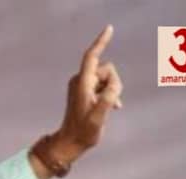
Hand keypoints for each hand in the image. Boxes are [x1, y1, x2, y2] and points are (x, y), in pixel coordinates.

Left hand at [46, 25, 123, 164]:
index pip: (92, 57)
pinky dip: (110, 94)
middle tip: (111, 103)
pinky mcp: (86, 92)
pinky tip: (113, 107)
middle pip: (106, 69)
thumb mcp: (98, 119)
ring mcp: (83, 86)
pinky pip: (105, 85)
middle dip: (114, 82)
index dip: (100, 42)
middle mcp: (80, 81)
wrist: (71, 142)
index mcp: (82, 84)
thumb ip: (107, 101)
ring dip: (113, 91)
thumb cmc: (83, 133)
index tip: (109, 29)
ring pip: (108, 78)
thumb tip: (114, 87)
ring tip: (108, 109)